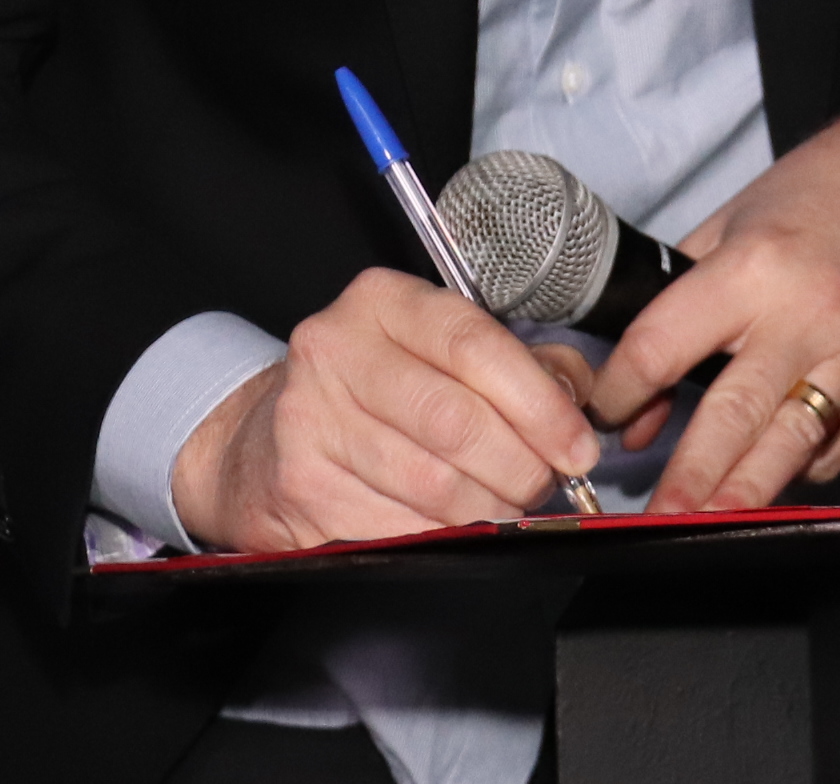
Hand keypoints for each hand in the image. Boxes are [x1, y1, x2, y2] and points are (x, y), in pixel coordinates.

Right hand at [170, 268, 601, 551]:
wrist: (261, 445)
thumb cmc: (371, 394)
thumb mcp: (439, 352)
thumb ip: (520, 362)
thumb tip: (575, 395)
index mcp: (381, 301)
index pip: (475, 345)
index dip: (540, 404)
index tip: (577, 446)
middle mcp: (335, 348)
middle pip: (457, 420)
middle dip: (521, 466)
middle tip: (545, 485)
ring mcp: (309, 418)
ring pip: (432, 482)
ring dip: (489, 509)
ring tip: (505, 508)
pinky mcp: (300, 486)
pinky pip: (398, 528)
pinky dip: (444, 539)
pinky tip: (457, 529)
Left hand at [589, 91, 839, 513]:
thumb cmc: (823, 194)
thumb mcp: (730, 225)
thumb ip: (676, 311)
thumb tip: (639, 410)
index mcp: (754, 266)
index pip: (664, 347)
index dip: (621, 391)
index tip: (604, 417)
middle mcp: (809, 314)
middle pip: (730, 416)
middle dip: (686, 477)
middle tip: (650, 520)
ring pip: (789, 447)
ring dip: (741, 497)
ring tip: (700, 529)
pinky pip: (839, 448)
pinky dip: (802, 464)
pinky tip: (774, 468)